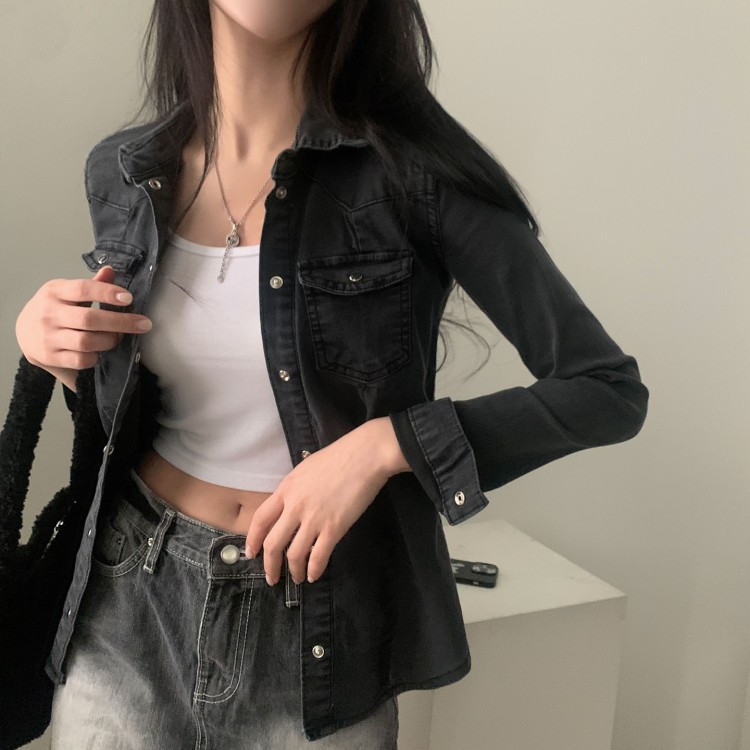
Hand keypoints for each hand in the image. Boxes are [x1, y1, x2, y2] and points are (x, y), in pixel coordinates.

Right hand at [15, 265, 152, 370]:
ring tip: (120, 337)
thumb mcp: (67, 292)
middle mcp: (49, 313)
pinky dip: (96, 357)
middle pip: (89, 319)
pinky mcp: (50, 356)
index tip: (129, 298)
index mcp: (55, 291)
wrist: (24, 332)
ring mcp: (48, 336)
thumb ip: (91, 284)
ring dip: (110, 340)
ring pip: (86, 341)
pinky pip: (80, 360)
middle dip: (121, 322)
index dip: (108, 293)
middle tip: (144, 324)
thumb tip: (111, 271)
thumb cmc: (55, 308)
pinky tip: (102, 351)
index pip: (83, 289)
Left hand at [245, 417, 409, 585]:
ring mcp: (314, 518)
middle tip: (272, 578)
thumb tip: (290, 505)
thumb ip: (295, 489)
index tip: (251, 554)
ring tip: (297, 578)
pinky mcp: (334, 528)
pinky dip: (314, 569)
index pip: (260, 520)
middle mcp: (295, 506)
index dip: (253, 540)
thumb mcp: (306, 469)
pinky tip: (314, 575)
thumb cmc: (339, 456)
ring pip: (294, 554)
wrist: (365, 455)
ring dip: (294, 571)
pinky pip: (318, 556)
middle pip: (273, 544)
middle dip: (270, 566)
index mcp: (286, 489)